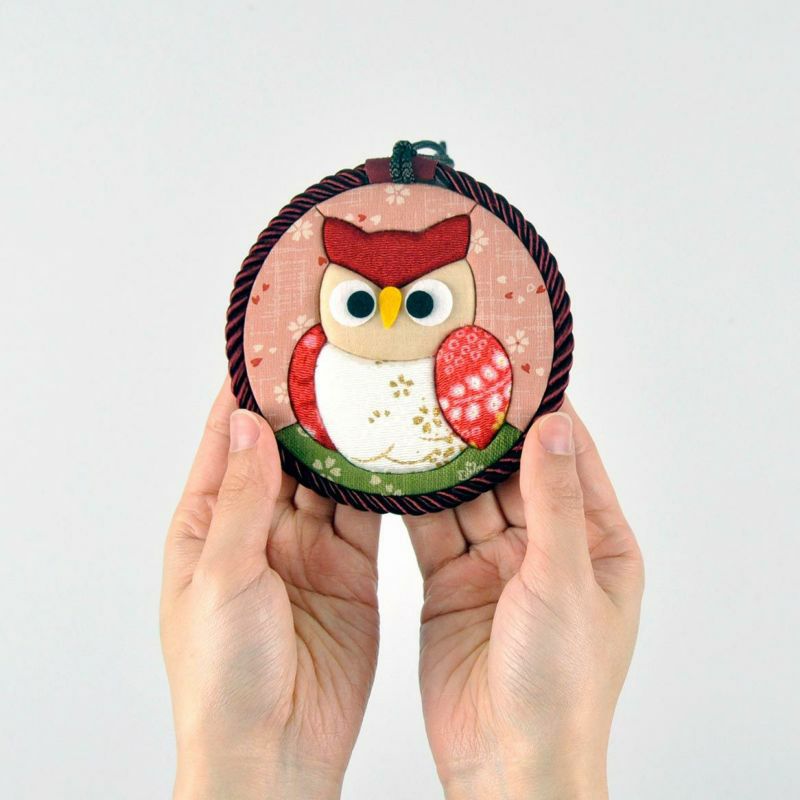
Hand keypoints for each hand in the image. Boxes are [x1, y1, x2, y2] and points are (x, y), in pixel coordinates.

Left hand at [160, 381, 379, 799]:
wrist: (274, 753)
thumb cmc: (223, 676)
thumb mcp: (224, 577)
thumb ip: (242, 500)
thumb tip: (244, 424)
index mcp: (209, 526)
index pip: (225, 441)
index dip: (246, 392)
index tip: (272, 346)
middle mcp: (258, 530)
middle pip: (285, 453)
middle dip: (307, 409)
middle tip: (338, 362)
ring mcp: (306, 550)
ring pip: (330, 480)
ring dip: (348, 444)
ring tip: (374, 396)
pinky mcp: (350, 573)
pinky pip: (366, 517)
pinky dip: (380, 488)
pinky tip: (398, 457)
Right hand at [404, 400, 643, 799]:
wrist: (507, 763)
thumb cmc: (561, 683)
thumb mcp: (563, 582)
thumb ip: (553, 503)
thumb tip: (553, 426)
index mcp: (595, 543)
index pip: (570, 458)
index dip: (544, 412)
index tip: (513, 367)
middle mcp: (546, 548)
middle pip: (512, 473)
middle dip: (482, 433)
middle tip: (449, 382)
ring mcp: (497, 566)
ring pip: (468, 499)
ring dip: (445, 465)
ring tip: (416, 415)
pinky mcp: (453, 585)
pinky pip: (434, 532)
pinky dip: (417, 504)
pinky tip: (395, 472)